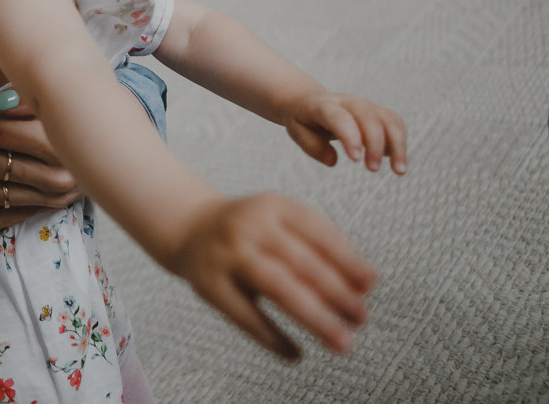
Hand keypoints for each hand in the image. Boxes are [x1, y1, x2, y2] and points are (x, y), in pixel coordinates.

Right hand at [172, 192, 376, 359]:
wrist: (189, 228)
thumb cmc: (249, 231)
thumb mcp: (280, 221)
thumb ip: (321, 244)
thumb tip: (366, 282)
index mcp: (273, 206)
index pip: (318, 232)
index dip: (348, 260)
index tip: (371, 285)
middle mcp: (249, 227)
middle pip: (302, 262)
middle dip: (337, 293)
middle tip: (361, 318)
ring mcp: (227, 256)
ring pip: (278, 288)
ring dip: (315, 318)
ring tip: (341, 341)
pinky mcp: (210, 285)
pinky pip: (247, 316)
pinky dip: (274, 338)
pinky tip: (295, 353)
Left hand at [283, 92, 406, 174]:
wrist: (308, 101)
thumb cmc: (303, 119)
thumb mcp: (297, 131)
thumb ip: (313, 146)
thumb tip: (332, 161)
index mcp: (323, 105)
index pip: (338, 117)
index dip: (350, 135)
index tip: (356, 159)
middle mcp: (348, 102)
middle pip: (368, 117)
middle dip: (375, 143)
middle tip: (372, 169)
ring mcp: (365, 105)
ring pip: (388, 119)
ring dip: (397, 144)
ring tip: (398, 171)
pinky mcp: (377, 112)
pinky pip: (395, 123)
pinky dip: (399, 141)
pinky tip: (395, 161)